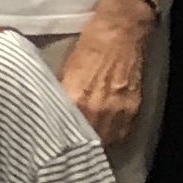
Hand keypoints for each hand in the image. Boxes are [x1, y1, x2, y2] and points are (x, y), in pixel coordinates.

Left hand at [57, 0, 150, 147]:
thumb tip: (49, 114)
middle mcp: (97, 110)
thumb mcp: (64, 71)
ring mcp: (118, 112)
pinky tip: (103, 135)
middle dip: (77, 148)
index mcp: (75, 99)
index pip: (64, 133)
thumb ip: (59, 96)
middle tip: (68, 151)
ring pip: (104, 142)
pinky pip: (121, 134)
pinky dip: (112, 137)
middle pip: (86, 142)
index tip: (52, 147)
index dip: (59, 143)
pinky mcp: (133, 109)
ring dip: (95, 145)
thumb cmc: (87, 46)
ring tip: (86, 147)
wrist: (120, 31)